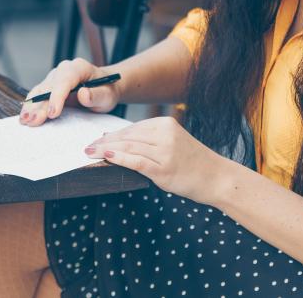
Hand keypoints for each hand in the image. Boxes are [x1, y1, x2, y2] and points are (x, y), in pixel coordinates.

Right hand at [20, 58, 119, 125]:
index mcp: (78, 68)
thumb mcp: (107, 95)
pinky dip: (31, 107)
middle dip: (40, 105)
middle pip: (49, 87)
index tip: (53, 113)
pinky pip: (38, 96)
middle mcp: (64, 70)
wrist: (105, 88)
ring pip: (40, 91)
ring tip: (24, 120)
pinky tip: (25, 117)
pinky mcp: (49, 87)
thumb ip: (96, 95)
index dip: (57, 97)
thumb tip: (83, 94)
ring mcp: (55, 78)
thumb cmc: (107, 91)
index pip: (65, 80)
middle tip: (32, 121)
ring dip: (31, 107)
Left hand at [85, 116, 234, 204]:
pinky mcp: (164, 169)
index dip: (111, 135)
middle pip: (127, 136)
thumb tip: (114, 141)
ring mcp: (164, 151)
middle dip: (104, 142)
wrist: (216, 177)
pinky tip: (105, 158)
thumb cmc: (192, 163)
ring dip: (105, 150)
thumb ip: (148, 140)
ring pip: (128, 147)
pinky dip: (118, 158)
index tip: (96, 140)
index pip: (131, 128)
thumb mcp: (172, 143)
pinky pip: (136, 161)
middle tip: (86, 147)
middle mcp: (165, 134)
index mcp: (165, 124)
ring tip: (89, 153)